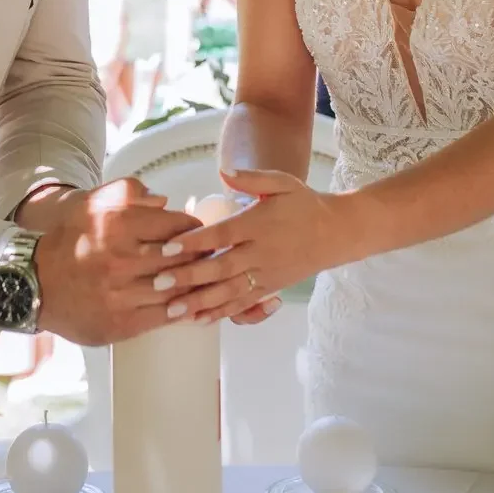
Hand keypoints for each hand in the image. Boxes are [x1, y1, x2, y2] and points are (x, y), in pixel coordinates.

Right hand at [27, 178, 207, 345]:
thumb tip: (165, 201)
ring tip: (209, 281)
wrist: (34, 282)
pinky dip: (182, 311)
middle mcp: (121, 259)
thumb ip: (130, 191)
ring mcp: (121, 293)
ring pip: (176, 289)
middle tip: (213, 257)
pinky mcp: (120, 322)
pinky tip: (191, 306)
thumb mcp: (93, 202)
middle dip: (203, 257)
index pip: (178, 226)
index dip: (196, 229)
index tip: (203, 234)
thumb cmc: (70, 239)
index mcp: (118, 224)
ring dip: (197, 285)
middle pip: (182, 258)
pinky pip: (162, 316)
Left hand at [150, 169, 350, 325]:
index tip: (167, 247)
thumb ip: (252, 179)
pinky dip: (221, 313)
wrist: (335, 233)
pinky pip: (243, 304)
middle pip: (220, 268)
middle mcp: (260, 252)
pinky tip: (199, 321)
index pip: (222, 235)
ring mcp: (265, 274)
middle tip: (158, 283)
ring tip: (172, 310)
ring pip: (229, 291)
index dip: (194, 242)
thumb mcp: (282, 183)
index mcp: (258, 224)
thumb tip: (223, 171)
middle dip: (188, 277)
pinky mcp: (270, 289)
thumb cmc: (303, 204)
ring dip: (199, 302)